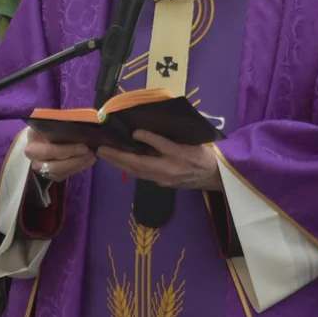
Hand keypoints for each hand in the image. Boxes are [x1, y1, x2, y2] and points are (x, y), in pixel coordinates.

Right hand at [24, 128, 95, 182]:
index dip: (68, 150)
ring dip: (78, 165)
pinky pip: (64, 175)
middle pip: (55, 166)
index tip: (84, 146)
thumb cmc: (47, 128)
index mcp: (32, 145)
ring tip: (92, 157)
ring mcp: (42, 170)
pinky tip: (88, 161)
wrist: (39, 138)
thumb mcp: (50, 123)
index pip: (49, 151)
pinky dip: (78, 168)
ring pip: (60, 173)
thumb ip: (62, 124)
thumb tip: (81, 123)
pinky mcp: (50, 175)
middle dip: (75, 160)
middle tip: (90, 153)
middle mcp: (34, 160)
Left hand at [97, 131, 223, 190]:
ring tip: (106, 155)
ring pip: (137, 172)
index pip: (144, 155)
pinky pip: (143, 175)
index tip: (113, 141)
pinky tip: (124, 162)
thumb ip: (161, 140)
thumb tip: (137, 134)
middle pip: (135, 167)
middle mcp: (164, 174)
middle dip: (116, 158)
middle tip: (99, 150)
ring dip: (120, 164)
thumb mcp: (186, 144)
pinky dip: (130, 168)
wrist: (218, 176)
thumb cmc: (204, 156)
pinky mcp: (164, 182)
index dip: (128, 147)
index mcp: (171, 163)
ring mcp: (163, 180)